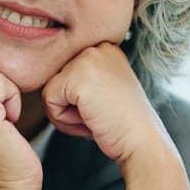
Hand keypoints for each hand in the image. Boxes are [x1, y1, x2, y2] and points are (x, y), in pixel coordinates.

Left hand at [42, 42, 172, 168]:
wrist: (142, 141)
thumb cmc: (122, 125)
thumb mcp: (102, 91)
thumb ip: (80, 80)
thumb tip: (47, 82)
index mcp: (104, 48)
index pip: (66, 73)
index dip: (78, 100)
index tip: (104, 107)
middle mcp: (96, 47)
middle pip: (56, 80)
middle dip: (71, 105)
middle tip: (100, 114)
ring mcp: (87, 59)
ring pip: (50, 90)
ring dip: (66, 113)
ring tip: (95, 117)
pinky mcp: (77, 77)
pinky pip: (49, 100)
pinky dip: (64, 119)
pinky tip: (90, 120)